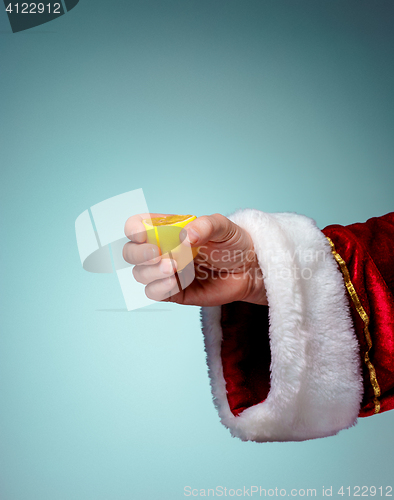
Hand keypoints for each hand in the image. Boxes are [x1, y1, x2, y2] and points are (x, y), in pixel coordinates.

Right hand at [123, 213, 266, 306]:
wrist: (249, 270)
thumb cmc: (233, 244)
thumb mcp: (223, 227)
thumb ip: (205, 226)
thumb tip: (185, 236)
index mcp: (167, 230)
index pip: (137, 226)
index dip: (133, 229)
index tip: (142, 234)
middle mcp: (161, 250)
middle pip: (131, 253)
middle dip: (138, 254)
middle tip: (157, 254)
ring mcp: (166, 273)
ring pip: (140, 275)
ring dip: (151, 272)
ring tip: (172, 268)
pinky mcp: (174, 292)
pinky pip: (155, 293)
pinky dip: (160, 288)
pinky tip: (175, 282)